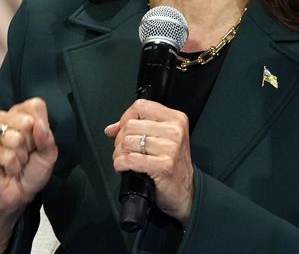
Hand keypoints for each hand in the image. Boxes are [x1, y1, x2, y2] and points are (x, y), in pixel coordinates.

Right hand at [0, 98, 57, 244]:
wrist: (17, 194)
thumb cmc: (32, 171)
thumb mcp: (48, 154)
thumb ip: (47, 139)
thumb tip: (39, 125)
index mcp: (20, 113)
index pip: (35, 105)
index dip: (41, 126)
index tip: (38, 141)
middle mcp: (3, 117)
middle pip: (26, 121)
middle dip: (31, 144)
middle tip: (25, 154)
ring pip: (15, 139)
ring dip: (21, 157)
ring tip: (17, 162)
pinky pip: (4, 154)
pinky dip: (11, 165)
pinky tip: (8, 168)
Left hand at [104, 99, 193, 223]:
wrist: (186, 192)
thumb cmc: (172, 165)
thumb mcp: (162, 139)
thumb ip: (138, 128)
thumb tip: (111, 128)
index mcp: (176, 119)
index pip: (141, 106)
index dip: (126, 117)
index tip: (123, 129)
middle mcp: (175, 131)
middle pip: (131, 125)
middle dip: (120, 139)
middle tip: (123, 150)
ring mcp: (170, 148)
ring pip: (127, 142)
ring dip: (118, 153)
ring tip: (123, 159)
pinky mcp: (163, 166)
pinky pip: (130, 159)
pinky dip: (121, 164)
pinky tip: (124, 168)